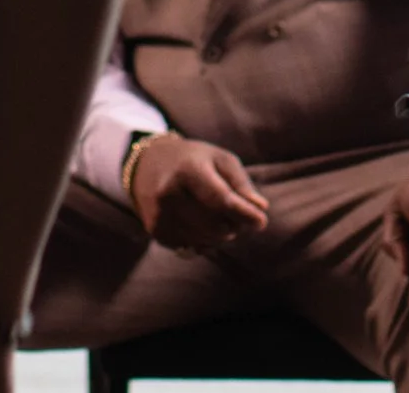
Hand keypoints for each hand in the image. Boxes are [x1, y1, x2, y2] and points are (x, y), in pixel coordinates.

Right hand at [129, 135, 269, 251]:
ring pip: (208, 241)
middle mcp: (169, 194)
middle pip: (218, 226)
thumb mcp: (220, 160)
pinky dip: (204, 240)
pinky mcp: (157, 231)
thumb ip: (241, 183)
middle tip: (236, 212)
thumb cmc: (193, 160)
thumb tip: (259, 209)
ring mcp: (160, 215)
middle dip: (235, 224)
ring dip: (221, 234)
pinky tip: (198, 222)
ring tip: (216, 215)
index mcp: (187, 170)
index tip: (261, 222)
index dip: (244, 214)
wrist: (147, 164)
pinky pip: (193, 248)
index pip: (221, 200)